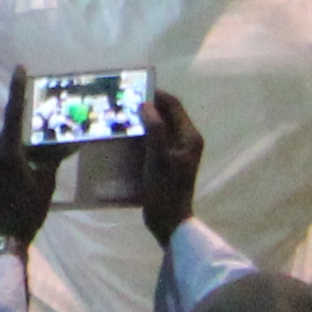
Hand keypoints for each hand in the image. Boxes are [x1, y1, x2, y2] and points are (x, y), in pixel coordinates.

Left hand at [0, 74, 60, 250]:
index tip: (19, 69)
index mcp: (9, 151)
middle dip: (32, 116)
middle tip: (50, 104)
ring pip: (14, 138)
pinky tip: (42, 152)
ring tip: (51, 131)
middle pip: (16, 125)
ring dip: (31, 135)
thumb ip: (53, 158)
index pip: (14, 114)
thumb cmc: (27, 210)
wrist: (4, 233)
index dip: (17, 90)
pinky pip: (12, 149)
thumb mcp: (45, 182)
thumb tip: (68, 141)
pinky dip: (26, 147)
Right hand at [135, 89, 204, 245]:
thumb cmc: (165, 189)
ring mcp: (177, 152)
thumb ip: (155, 129)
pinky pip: (155, 141)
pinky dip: (142, 136)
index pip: (173, 105)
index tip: (132, 90)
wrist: (169, 221)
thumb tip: (146, 104)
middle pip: (166, 115)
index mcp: (189, 137)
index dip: (155, 95)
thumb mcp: (158, 158)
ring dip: (143, 122)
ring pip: (159, 127)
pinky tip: (125, 139)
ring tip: (121, 119)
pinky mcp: (167, 161)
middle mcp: (186, 141)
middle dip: (147, 107)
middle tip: (123, 104)